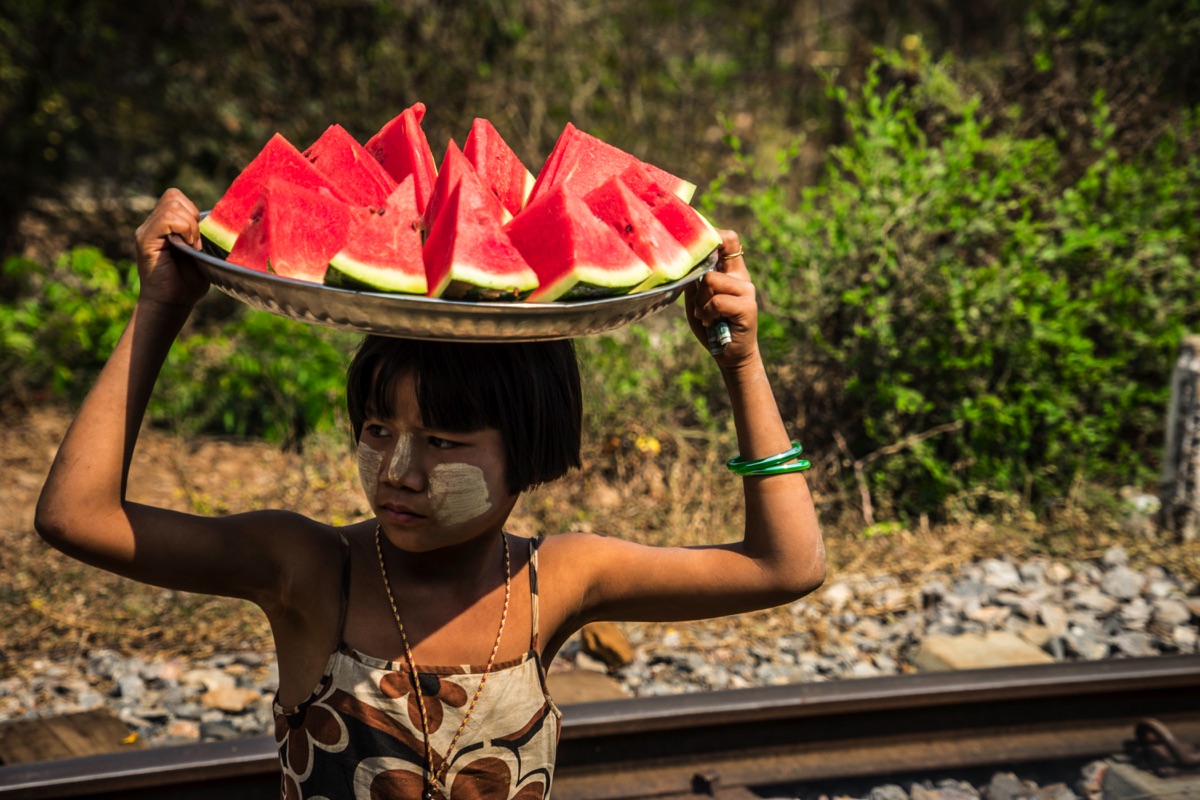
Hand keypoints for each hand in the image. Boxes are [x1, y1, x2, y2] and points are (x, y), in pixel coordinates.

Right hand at [133, 188, 208, 308]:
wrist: (173, 303)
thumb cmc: (189, 281)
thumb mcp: (204, 251)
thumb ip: (208, 233)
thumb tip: (243, 219)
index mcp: (165, 224)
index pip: (177, 197)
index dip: (193, 212)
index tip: (200, 238)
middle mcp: (152, 224)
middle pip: (173, 196)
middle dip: (192, 216)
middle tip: (196, 242)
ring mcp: (146, 230)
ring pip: (172, 204)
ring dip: (190, 225)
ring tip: (192, 246)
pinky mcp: (144, 239)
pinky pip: (166, 219)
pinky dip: (184, 229)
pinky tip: (187, 246)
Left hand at [684, 230, 759, 370]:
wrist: (729, 355)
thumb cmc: (711, 326)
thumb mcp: (697, 300)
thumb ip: (694, 280)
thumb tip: (686, 260)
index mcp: (731, 271)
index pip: (730, 240)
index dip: (714, 234)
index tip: (696, 239)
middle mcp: (742, 277)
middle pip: (713, 259)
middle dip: (698, 284)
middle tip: (701, 306)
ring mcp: (747, 291)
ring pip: (711, 281)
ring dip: (701, 303)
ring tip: (707, 316)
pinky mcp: (748, 307)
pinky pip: (717, 301)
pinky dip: (708, 313)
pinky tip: (712, 323)